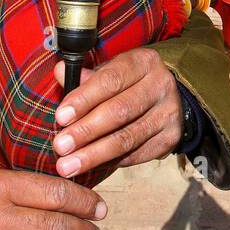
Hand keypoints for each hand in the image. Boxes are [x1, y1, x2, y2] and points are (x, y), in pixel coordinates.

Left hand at [50, 47, 183, 177]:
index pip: (111, 80)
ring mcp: (169, 113)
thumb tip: (59, 72)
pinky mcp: (170, 138)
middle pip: (120, 111)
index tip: (61, 117)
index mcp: (143, 62)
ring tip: (69, 165)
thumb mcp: (111, 71)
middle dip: (86, 132)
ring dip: (95, 154)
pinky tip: (92, 167)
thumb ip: (85, 77)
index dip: (84, 100)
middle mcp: (161, 85)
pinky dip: (111, 162)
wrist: (167, 97)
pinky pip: (136, 154)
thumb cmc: (129, 83)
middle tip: (61, 147)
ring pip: (128, 138)